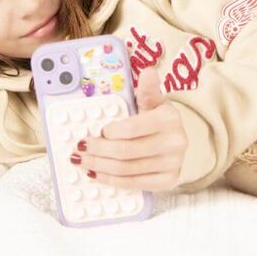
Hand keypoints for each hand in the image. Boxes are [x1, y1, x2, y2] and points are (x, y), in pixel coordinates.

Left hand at [72, 66, 186, 190]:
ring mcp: (172, 164)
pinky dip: (111, 180)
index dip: (109, 133)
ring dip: (99, 167)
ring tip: (83, 162)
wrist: (177, 142)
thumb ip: (148, 89)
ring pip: (127, 170)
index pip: (131, 128)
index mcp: (169, 118)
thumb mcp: (154, 102)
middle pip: (126, 151)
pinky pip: (134, 184)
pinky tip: (97, 174)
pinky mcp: (168, 181)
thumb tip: (148, 71)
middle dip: (98, 151)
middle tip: (79, 149)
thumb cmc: (158, 120)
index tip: (95, 132)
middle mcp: (175, 142)